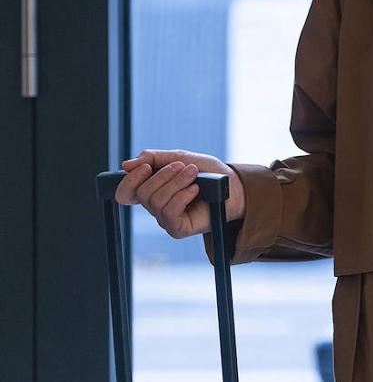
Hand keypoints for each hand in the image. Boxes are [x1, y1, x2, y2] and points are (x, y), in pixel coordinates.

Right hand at [114, 149, 245, 238]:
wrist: (234, 185)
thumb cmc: (209, 172)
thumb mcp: (181, 157)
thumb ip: (155, 158)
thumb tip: (127, 164)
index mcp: (153, 189)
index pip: (126, 192)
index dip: (130, 180)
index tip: (145, 166)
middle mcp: (156, 206)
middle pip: (143, 193)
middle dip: (164, 176)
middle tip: (185, 167)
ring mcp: (166, 219)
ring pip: (156, 201)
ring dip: (177, 183)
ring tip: (194, 175)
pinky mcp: (178, 228)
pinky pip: (169, 212)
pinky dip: (183, 196)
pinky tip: (196, 190)